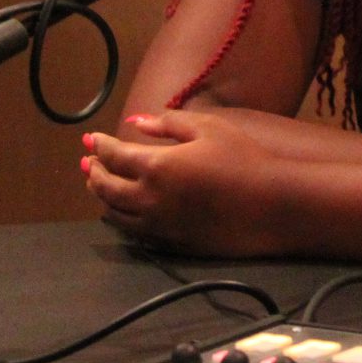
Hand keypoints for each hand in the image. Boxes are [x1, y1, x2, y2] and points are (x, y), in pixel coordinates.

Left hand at [84, 109, 291, 256]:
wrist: (272, 205)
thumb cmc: (244, 160)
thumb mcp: (210, 129)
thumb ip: (169, 123)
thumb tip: (137, 120)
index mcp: (156, 166)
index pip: (114, 155)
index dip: (100, 145)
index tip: (91, 139)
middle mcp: (148, 198)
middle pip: (105, 187)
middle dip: (93, 172)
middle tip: (90, 162)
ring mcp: (157, 224)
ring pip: (114, 213)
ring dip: (102, 197)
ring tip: (100, 185)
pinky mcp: (169, 242)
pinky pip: (133, 231)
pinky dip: (120, 218)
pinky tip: (123, 211)